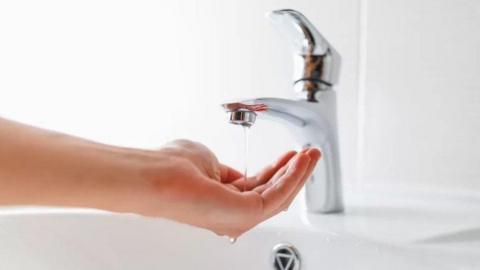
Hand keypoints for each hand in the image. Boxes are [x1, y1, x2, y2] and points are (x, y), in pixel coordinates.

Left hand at [137, 139, 320, 237]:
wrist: (160, 175)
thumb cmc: (172, 167)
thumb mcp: (208, 162)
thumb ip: (226, 171)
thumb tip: (237, 172)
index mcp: (223, 199)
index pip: (258, 187)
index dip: (277, 169)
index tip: (291, 155)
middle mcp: (232, 212)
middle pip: (273, 192)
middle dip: (294, 171)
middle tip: (309, 154)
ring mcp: (239, 216)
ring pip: (279, 195)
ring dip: (298, 173)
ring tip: (311, 155)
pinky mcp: (246, 214)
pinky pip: (277, 196)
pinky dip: (292, 177)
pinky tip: (300, 162)